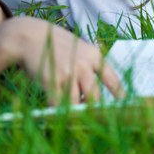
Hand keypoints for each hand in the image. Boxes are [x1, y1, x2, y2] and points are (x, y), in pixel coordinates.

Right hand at [9, 17, 123, 104]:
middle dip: (93, 109)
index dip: (118, 94)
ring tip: (73, 114)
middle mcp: (83, 65)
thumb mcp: (79, 47)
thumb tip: (95, 93)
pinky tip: (57, 110)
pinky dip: (59, 110)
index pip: (112, 79)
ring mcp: (68, 73)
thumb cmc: (56, 45)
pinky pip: (59, 103)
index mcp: (94, 56)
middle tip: (92, 116)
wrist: (30, 36)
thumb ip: (90, 65)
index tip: (123, 104)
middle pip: (95, 96)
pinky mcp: (52, 80)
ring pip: (77, 102)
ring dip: (75, 111)